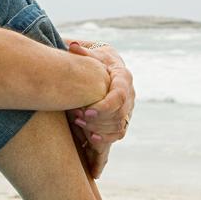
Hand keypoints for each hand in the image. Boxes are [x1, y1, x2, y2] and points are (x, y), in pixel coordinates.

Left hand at [66, 41, 134, 178]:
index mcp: (123, 79)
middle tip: (77, 120)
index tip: (86, 111)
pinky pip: (115, 138)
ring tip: (81, 130)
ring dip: (100, 132)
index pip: (118, 96)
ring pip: (118, 129)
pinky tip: (92, 153)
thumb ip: (82, 52)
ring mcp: (125, 112)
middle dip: (98, 120)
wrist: (106, 66)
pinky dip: (104, 147)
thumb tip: (72, 46)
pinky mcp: (118, 123)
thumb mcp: (90, 52)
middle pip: (119, 116)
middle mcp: (128, 97)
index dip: (103, 106)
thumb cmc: (96, 59)